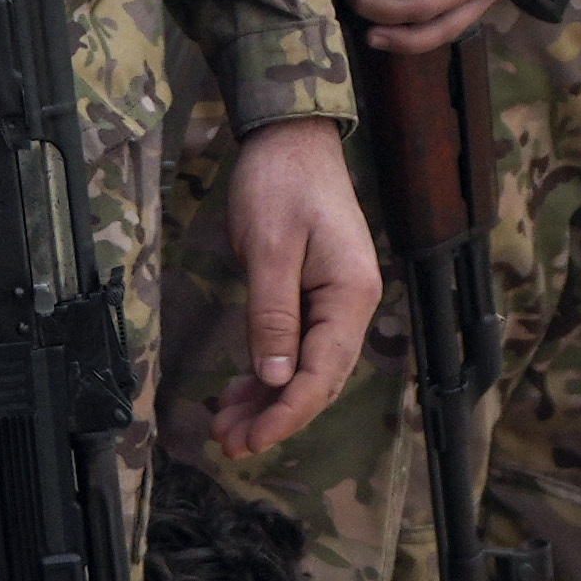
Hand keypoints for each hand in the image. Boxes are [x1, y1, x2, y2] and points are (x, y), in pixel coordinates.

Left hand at [210, 116, 379, 457]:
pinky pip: (295, 345)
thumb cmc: (280, 181)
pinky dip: (269, 371)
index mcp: (350, 295)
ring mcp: (335, 300)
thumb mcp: (270, 247)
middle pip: (317, 379)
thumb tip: (276, 377)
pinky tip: (242, 391)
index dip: (288, 412)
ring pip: (305, 367)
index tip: (252, 439)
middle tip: (231, 443)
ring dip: (269, 399)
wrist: (289, 137)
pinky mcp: (314, 294)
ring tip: (228, 427)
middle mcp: (351, 305)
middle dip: (276, 415)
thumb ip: (273, 314)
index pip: (323, 373)